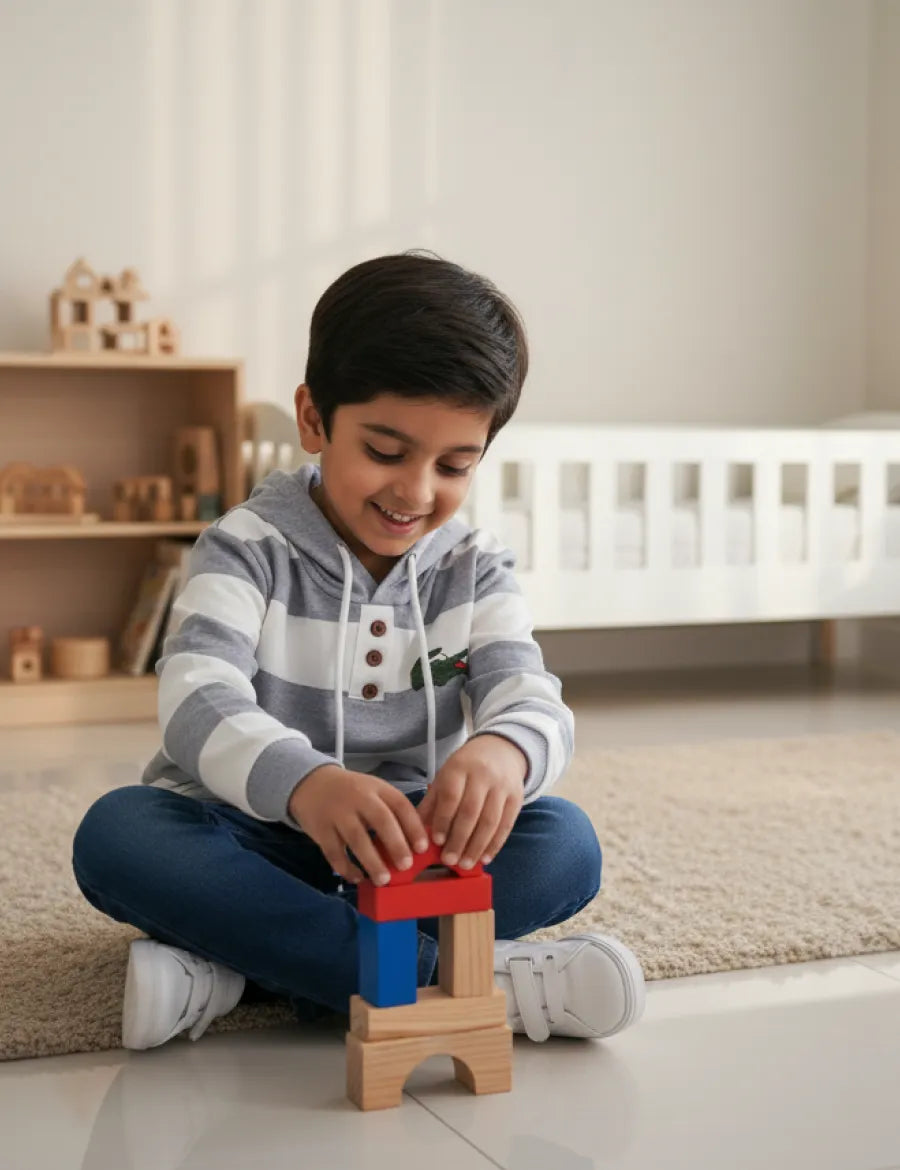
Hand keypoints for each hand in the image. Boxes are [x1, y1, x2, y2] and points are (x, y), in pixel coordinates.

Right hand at [288, 765, 428, 885]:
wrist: (312, 783)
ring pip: (357, 839)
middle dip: (396, 844)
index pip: (400, 805)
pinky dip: (346, 868)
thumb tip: (416, 844)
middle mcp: (359, 798)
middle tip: (406, 866)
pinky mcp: (321, 830)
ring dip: (372, 861)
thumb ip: (392, 811)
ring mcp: (338, 814)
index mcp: (377, 788)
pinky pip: (334, 852)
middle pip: (380, 820)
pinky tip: (357, 878)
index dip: (413, 827)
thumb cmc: (352, 792)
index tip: (423, 848)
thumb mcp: (374, 791)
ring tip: (383, 879)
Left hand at [416, 735, 526, 869]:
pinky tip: (485, 858)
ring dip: (477, 846)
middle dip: (459, 839)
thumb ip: (432, 803)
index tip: (436, 841)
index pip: (451, 796)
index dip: (443, 820)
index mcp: (459, 767)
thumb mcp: (445, 777)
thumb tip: (416, 832)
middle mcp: (482, 775)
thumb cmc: (466, 769)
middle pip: (471, 811)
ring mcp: (502, 786)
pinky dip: (495, 844)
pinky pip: (506, 825)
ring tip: (465, 864)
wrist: (501, 750)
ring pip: (490, 820)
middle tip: (449, 860)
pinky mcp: (517, 797)